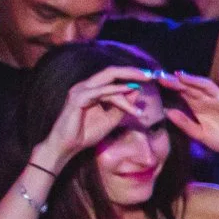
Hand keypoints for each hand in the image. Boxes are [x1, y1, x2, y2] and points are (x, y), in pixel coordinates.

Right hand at [38, 67, 160, 168]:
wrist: (67, 146)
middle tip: (150, 74)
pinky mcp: (77, 99)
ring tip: (144, 85)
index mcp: (93, 89)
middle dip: (132, 71)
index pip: (114, 76)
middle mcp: (86, 86)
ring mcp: (80, 91)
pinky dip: (114, 90)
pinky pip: (99, 91)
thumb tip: (137, 90)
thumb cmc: (86, 133)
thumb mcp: (111, 118)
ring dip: (127, 86)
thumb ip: (123, 105)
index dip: (132, 75)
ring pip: (108, 82)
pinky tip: (127, 90)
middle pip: (111, 72)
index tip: (151, 77)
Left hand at [160, 70, 218, 157]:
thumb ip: (186, 124)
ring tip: (183, 76)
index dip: (173, 86)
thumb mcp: (200, 135)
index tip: (160, 79)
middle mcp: (209, 101)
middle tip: (164, 76)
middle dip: (180, 82)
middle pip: (193, 88)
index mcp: (199, 107)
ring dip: (196, 81)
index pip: (184, 92)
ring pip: (208, 88)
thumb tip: (168, 112)